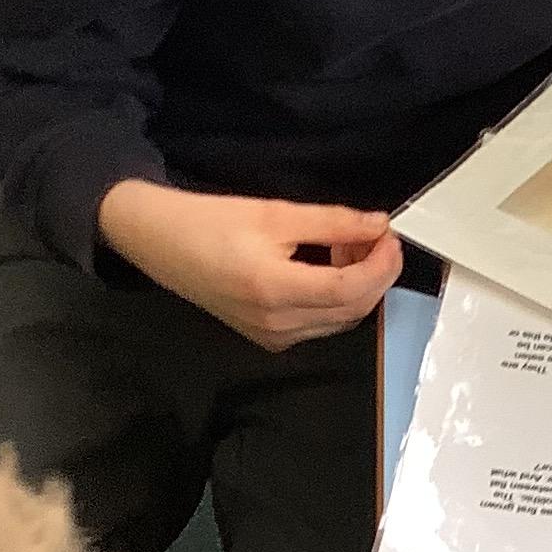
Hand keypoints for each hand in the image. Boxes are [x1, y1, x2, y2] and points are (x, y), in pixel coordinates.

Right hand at [97, 181, 404, 350]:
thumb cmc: (211, 221)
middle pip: (352, 309)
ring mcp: (271, 337)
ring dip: (357, 287)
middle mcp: (276, 324)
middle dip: (375, 273)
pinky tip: (326, 268)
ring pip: (339, 320)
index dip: (381, 264)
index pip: (350, 289)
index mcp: (274, 290)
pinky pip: (319, 325)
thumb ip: (332, 222)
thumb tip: (379, 225)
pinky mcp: (267, 339)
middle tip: (376, 237)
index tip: (391, 235)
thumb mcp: (275, 212)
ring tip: (349, 247)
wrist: (161, 243)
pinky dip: (335, 299)